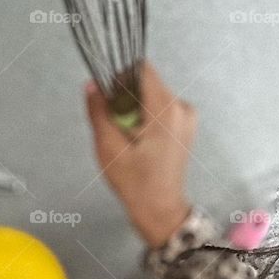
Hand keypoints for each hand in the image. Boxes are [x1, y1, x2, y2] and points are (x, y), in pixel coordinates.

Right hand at [86, 62, 195, 247]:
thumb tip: (91, 85)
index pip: (141, 70)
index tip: (110, 103)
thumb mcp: (108, 149)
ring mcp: (187, 116)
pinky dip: (146, 119)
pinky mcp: (185, 124)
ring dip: (135, 112)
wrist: (159, 209)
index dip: (120, 81)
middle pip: (146, 84)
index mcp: (166, 110)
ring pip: (151, 97)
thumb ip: (99, 113)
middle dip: (126, 101)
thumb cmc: (136, 184)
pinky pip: (160, 109)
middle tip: (119, 132)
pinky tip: (140, 143)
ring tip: (130, 142)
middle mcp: (182, 107)